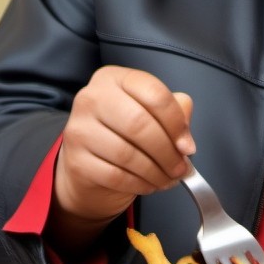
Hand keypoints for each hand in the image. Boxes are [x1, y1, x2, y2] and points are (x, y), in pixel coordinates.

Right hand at [48, 66, 194, 252]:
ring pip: (127, 154)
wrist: (88, 163)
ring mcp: (79, 129)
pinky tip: (150, 185)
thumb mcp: (150, 113)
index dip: (176, 122)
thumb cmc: (124, 133)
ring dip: (156, 172)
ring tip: (169, 178)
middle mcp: (92, 98)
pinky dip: (139, 184)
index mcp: (114, 78)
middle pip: (139, 123)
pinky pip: (115, 176)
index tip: (187, 145)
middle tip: (181, 168)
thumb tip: (185, 138)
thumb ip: (174, 112)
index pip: (153, 93)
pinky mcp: (75, 160)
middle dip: (167, 151)